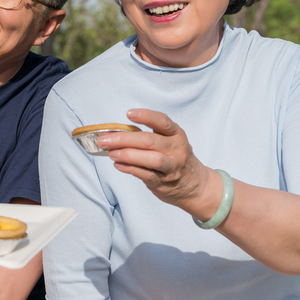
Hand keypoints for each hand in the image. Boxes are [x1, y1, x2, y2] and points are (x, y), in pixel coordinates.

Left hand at [97, 109, 220, 215]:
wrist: (194, 185)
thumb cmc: (173, 158)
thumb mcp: (168, 142)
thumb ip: (145, 136)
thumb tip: (112, 134)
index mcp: (176, 134)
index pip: (162, 122)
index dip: (146, 116)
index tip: (129, 114)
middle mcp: (176, 149)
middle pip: (150, 141)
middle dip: (124, 139)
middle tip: (104, 140)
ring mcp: (172, 166)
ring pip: (151, 159)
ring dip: (128, 155)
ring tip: (111, 153)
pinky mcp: (164, 182)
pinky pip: (146, 175)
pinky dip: (130, 169)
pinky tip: (118, 165)